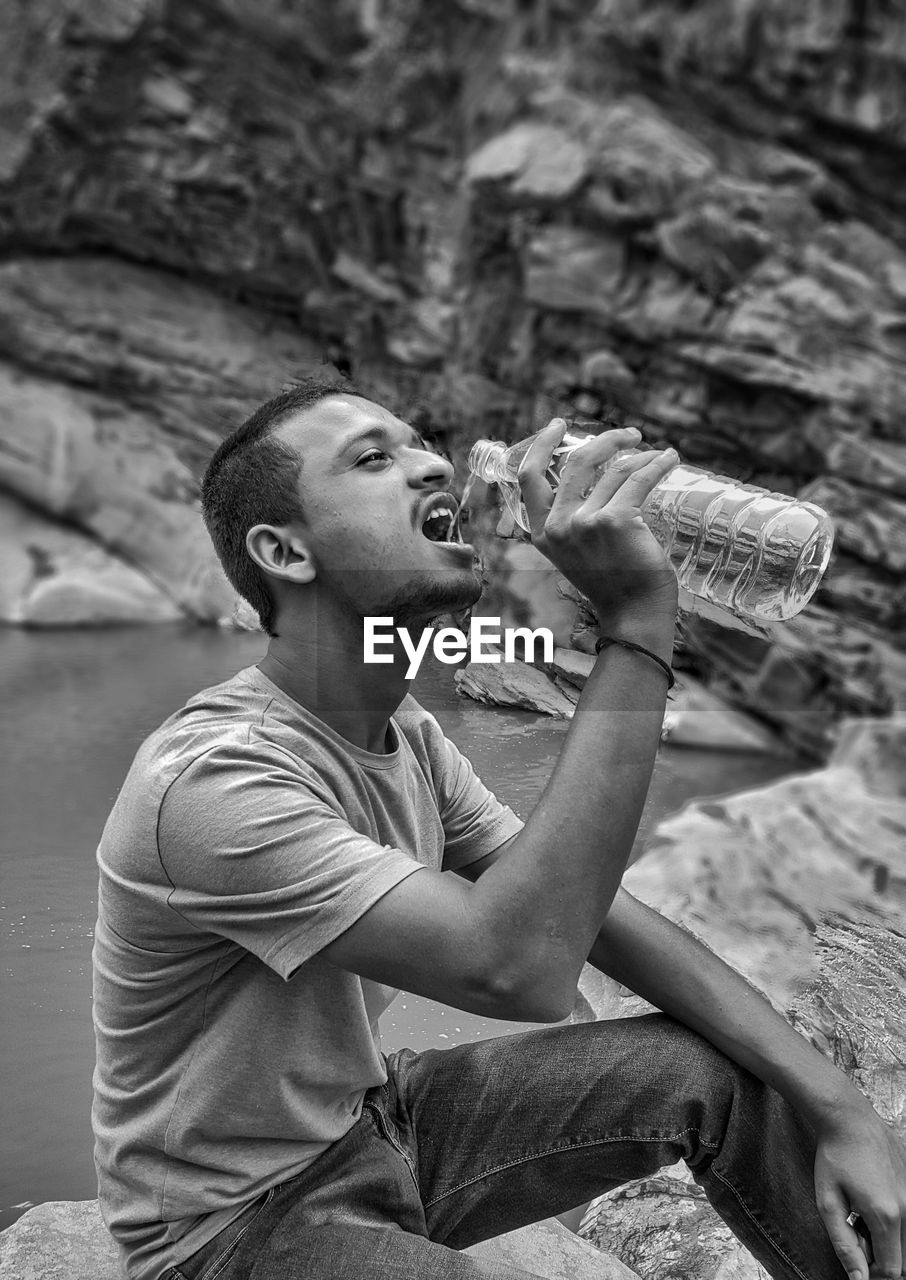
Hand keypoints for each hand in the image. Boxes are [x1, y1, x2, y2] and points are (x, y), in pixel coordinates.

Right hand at [517, 419, 678, 622]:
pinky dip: (657, 465)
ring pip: (614, 470)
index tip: (559, 426)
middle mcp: (559, 526)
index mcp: (542, 534)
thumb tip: (596, 479)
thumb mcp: (576, 553)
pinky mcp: (617, 521)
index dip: (540, 445)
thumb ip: (573, 522)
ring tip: (656, 453)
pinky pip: (639, 479)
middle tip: (627, 434)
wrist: (633, 613)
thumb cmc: (613, 585)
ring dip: (639, 455)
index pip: (529, 478)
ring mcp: (586, 522)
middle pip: (575, 463)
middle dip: (604, 440)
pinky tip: (669, 459)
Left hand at [813, 1104, 905, 1279]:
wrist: (849, 1119)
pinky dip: (897, 1222)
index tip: (857, 1259)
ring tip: (865, 1216)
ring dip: (891, 1240)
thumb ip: (844, 1244)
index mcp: (886, 1215)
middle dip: (883, 1258)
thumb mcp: (828, 1202)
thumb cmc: (835, 1157)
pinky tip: (876, 1202)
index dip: (873, 1274)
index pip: (892, 1271)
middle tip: (859, 1234)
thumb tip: (859, 1279)